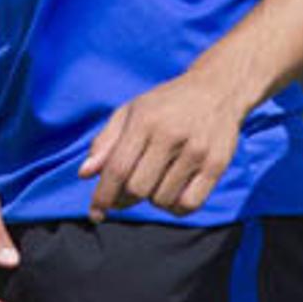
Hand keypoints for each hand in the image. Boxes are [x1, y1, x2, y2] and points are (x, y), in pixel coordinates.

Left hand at [78, 66, 250, 219]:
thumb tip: (85, 174)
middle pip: (138, 189)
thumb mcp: (131, 112)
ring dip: (153, 200)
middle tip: (128, 193)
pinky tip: (174, 193)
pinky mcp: (217, 164)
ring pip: (163, 199)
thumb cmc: (166, 103)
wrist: (217, 88)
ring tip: (156, 183)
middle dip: (127, 198)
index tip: (95, 213)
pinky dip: (176, 207)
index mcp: (145, 119)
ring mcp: (197, 150)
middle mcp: (171, 134)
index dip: (103, 196)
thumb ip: (106, 142)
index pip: (118, 169)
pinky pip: (189, 204)